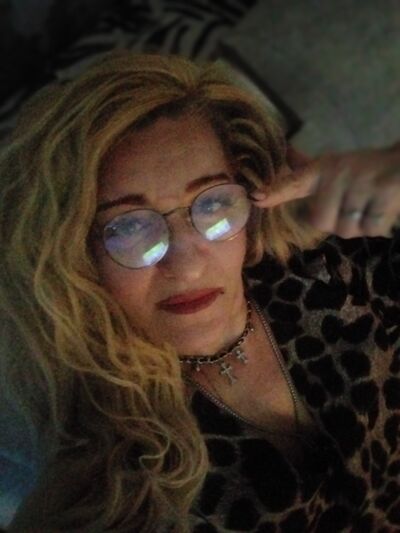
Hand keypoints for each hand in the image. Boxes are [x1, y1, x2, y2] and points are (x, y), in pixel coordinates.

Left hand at [250, 142, 399, 237]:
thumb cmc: (365, 169)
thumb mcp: (335, 166)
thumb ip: (306, 170)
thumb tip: (281, 160)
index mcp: (322, 169)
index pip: (294, 182)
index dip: (276, 191)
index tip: (256, 197)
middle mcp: (338, 174)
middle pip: (321, 222)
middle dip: (337, 222)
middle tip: (353, 206)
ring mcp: (362, 182)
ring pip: (347, 228)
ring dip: (360, 224)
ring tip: (370, 205)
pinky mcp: (386, 192)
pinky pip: (372, 227)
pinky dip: (379, 225)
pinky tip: (384, 207)